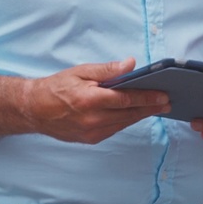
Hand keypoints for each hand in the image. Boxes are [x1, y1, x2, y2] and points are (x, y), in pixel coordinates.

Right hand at [0, 58, 169, 143]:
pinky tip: (136, 114)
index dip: (147, 98)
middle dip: (150, 108)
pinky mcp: (90, 139)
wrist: (34, 110)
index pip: (126, 100)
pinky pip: (115, 129)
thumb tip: (131, 64)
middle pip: (129, 114)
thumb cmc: (57, 87)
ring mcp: (91, 132)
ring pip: (124, 123)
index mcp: (90, 100)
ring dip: (141, 115)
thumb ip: (107, 70)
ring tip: (157, 107)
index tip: (164, 95)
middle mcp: (92, 119)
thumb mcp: (81, 72)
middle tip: (168, 102)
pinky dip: (127, 121)